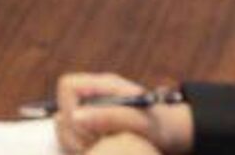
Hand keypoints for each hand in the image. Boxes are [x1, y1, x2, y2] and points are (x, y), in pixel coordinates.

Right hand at [54, 74, 192, 153]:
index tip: (88, 131)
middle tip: (100, 145)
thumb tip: (75, 117)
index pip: (67, 86)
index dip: (70, 108)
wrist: (172, 137)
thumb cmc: (160, 125)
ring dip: (77, 145)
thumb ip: (109, 116)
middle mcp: (91, 98)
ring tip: (102, 150)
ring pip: (63, 130)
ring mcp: (89, 116)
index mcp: (103, 86)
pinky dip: (81, 151)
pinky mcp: (90, 133)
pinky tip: (100, 152)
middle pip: (62, 112)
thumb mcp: (141, 121)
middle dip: (76, 135)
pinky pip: (71, 142)